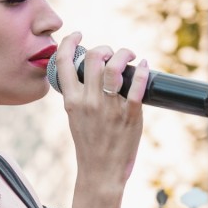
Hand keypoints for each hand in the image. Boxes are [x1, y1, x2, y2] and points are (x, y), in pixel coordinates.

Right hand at [53, 32, 150, 192]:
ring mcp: (110, 108)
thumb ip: (78, 96)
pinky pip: (137, 86)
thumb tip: (87, 74)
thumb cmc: (89, 144)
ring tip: (129, 55)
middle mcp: (89, 101)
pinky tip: (144, 65)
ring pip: (115, 67)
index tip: (77, 35)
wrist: (100, 172)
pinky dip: (142, 71)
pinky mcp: (130, 115)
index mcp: (72, 101)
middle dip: (104, 48)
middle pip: (94, 58)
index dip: (69, 42)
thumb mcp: (75, 117)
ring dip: (123, 54)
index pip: (63, 62)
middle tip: (111, 53)